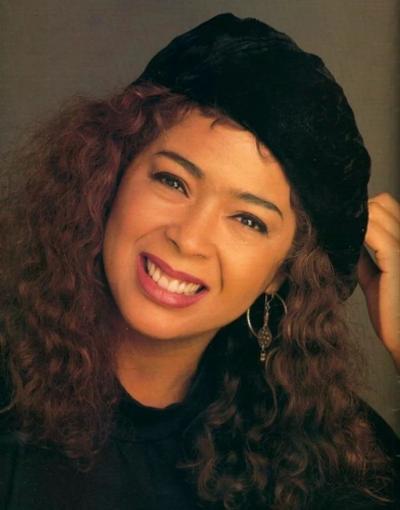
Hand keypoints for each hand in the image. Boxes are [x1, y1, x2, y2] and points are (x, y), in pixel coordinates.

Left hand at [357, 193, 399, 371]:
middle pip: (382, 201)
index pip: (386, 204)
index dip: (364, 210)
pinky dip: (358, 234)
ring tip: (341, 241)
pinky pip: (374, 232)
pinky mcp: (397, 259)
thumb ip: (364, 256)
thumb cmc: (390, 310)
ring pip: (377, 210)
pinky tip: (346, 248)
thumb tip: (346, 240)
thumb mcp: (374, 277)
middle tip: (341, 233)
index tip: (343, 226)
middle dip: (358, 213)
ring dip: (354, 223)